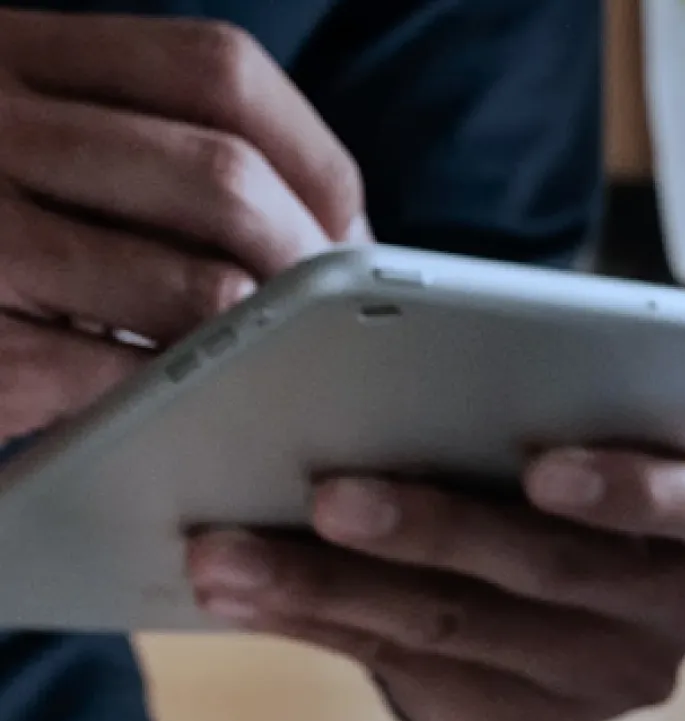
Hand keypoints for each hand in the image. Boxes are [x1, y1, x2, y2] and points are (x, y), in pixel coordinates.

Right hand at [0, 12, 363, 439]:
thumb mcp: (15, 133)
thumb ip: (135, 141)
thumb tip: (328, 224)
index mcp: (10, 51)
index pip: (219, 73)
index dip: (312, 155)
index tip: (345, 222)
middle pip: (223, 180)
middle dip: (305, 262)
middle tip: (326, 315)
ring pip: (194, 285)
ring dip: (256, 336)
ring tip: (262, 358)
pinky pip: (121, 373)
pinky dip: (174, 393)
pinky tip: (173, 400)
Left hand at [182, 449, 684, 720]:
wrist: (577, 594)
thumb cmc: (572, 469)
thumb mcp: (592, 430)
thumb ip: (538, 410)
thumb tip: (387, 374)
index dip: (628, 489)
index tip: (542, 466)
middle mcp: (679, 612)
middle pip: (553, 570)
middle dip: (433, 529)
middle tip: (330, 494)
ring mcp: (608, 681)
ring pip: (461, 628)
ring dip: (332, 585)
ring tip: (232, 553)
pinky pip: (409, 673)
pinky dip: (316, 623)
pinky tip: (246, 594)